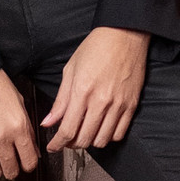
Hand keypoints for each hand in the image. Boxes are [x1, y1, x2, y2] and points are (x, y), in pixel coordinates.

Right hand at [0, 70, 37, 179]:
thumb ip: (28, 129)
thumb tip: (33, 148)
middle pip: (11, 170)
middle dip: (12, 170)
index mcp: (19, 126)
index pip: (29, 160)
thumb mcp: (20, 104)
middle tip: (10, 165)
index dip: (29, 165)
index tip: (25, 165)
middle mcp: (2, 136)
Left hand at [43, 26, 147, 150]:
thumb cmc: (97, 47)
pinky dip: (109, 137)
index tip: (53, 146)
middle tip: (67, 139)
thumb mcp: (70, 70)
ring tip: (85, 133)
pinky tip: (102, 128)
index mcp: (82, 91)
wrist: (125, 34)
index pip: (67, 130)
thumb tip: (48, 121)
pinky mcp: (131, 105)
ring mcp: (118, 105)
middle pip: (84, 139)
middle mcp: (100, 101)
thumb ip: (60, 100)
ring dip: (90, 141)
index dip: (57, 143)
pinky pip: (120, 133)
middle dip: (71, 144)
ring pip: (102, 140)